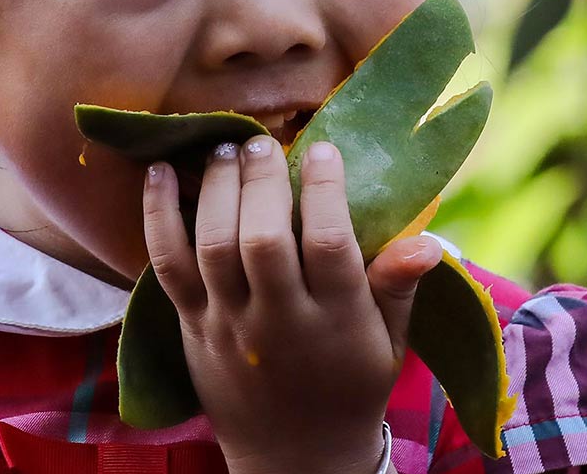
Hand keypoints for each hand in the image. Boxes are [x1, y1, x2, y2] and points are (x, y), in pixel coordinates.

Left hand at [140, 135, 440, 473]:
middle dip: (262, 182)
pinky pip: (166, 265)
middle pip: (263, 241)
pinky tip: (158, 172)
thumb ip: (398, 289)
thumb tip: (430, 241)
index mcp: (336, 321)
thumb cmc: (350, 388)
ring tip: (225, 150)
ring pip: (213, 247)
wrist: (292, 458)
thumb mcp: (389, 346)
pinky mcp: (191, 325)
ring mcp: (228, 323)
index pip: (330, 245)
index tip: (323, 149)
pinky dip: (157, 215)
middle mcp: (278, 320)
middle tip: (263, 143)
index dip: (325, 191)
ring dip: (216, 190)